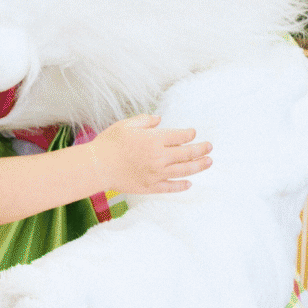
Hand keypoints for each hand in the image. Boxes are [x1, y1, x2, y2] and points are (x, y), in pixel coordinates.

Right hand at [94, 114, 210, 194]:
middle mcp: (159, 157)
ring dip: (198, 166)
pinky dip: (181, 186)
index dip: (189, 134)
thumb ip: (145, 121)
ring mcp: (156, 174)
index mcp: (154, 140)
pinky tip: (189, 183)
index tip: (193, 133)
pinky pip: (171, 187)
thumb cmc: (110, 143)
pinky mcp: (151, 187)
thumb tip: (160, 119)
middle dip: (201, 149)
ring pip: (184, 171)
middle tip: (210, 147)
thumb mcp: (127, 125)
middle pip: (187, 154)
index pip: (180, 137)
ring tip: (208, 162)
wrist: (97, 166)